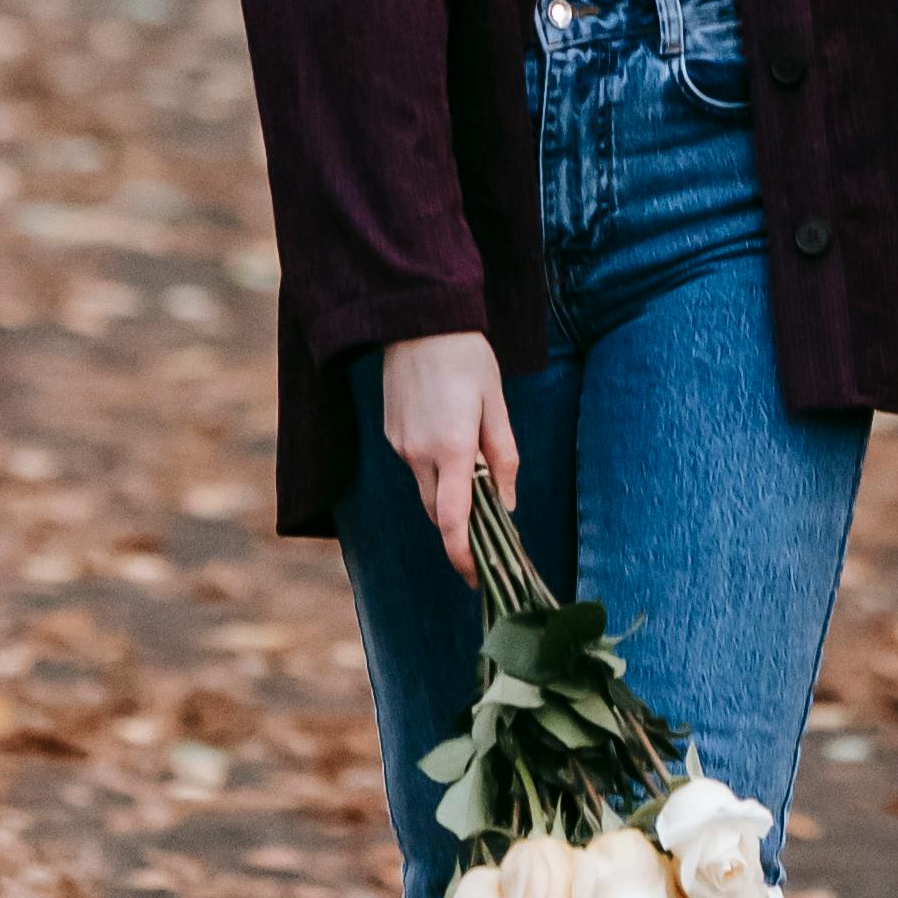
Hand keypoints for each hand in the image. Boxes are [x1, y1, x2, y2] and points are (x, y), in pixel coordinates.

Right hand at [380, 331, 518, 574]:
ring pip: (425, 490)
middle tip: (488, 533)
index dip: (463, 556)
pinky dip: (434, 468)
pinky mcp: (391, 434)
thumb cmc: (467, 357)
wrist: (418, 319)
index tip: (476, 578)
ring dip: (448, 494)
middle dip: (460, 528)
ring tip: (475, 474)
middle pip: (438, 512)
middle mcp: (419, 453)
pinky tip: (450, 441)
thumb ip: (503, 456)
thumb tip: (506, 504)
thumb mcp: (497, 403)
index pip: (453, 520)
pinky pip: (415, 465)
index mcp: (453, 448)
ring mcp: (400, 445)